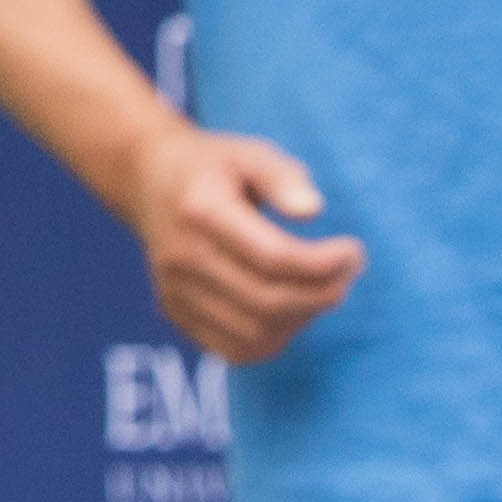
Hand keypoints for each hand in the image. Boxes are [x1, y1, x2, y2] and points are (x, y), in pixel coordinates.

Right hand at [126, 126, 365, 362]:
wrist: (146, 178)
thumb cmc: (212, 165)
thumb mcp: (249, 152)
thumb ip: (282, 177)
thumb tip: (313, 210)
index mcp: (201, 210)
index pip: (274, 258)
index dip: (325, 264)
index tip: (354, 251)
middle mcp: (181, 256)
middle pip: (268, 302)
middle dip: (322, 294)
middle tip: (347, 272)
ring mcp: (173, 290)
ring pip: (255, 334)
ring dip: (302, 319)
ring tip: (319, 287)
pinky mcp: (173, 312)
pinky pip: (234, 349)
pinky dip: (274, 338)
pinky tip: (291, 308)